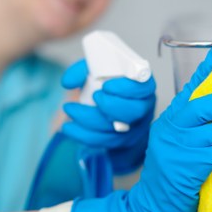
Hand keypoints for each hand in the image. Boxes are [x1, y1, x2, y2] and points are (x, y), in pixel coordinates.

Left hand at [61, 59, 155, 173]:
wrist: (107, 102)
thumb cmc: (106, 84)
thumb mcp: (96, 70)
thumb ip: (83, 71)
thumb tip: (68, 82)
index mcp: (142, 86)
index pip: (142, 88)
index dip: (126, 88)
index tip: (106, 86)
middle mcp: (143, 108)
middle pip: (134, 112)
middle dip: (111, 105)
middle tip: (94, 97)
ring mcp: (134, 127)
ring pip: (116, 129)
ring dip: (89, 120)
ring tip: (70, 109)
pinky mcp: (121, 141)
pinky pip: (103, 141)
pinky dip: (83, 134)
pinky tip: (69, 127)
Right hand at [70, 44, 211, 211]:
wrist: (152, 206)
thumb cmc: (169, 176)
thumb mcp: (177, 145)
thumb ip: (196, 128)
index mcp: (169, 120)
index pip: (190, 88)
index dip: (208, 69)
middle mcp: (170, 129)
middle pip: (202, 104)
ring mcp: (177, 147)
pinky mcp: (187, 166)